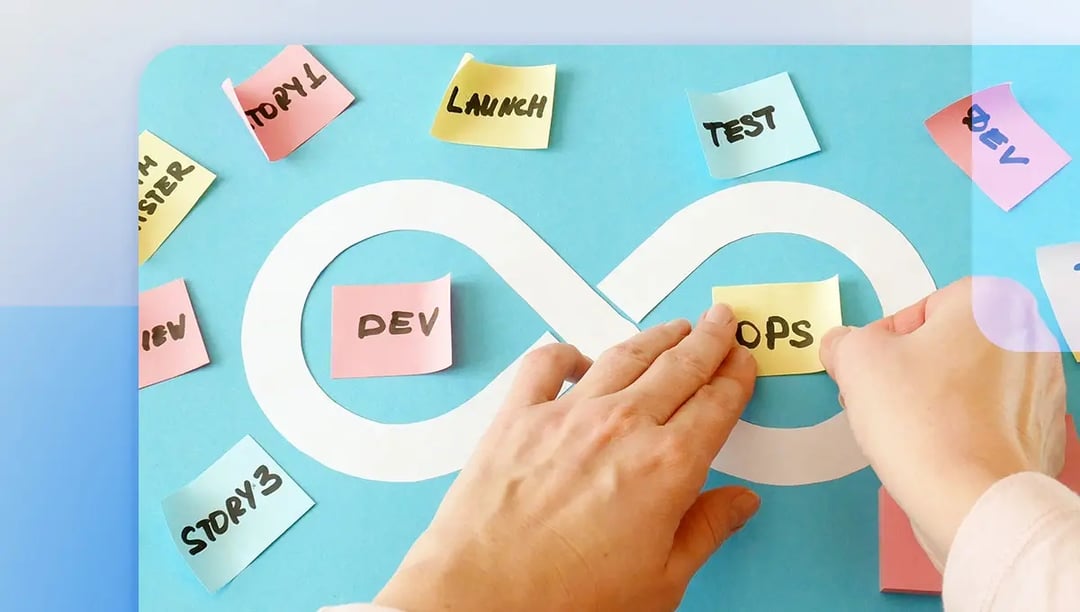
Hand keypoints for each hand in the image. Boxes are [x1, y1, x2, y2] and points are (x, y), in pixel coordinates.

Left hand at [374, 304, 759, 611]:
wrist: (483, 600)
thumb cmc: (566, 600)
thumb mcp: (661, 580)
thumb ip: (706, 531)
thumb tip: (739, 504)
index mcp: (666, 466)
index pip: (716, 404)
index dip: (736, 377)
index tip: (743, 362)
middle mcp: (621, 428)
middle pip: (679, 367)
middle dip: (707, 340)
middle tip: (721, 322)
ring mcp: (566, 415)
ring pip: (623, 356)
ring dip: (655, 337)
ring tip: (672, 328)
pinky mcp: (517, 416)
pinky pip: (544, 365)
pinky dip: (565, 353)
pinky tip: (577, 356)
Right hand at [819, 277, 1066, 567]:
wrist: (971, 500)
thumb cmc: (917, 417)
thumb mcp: (856, 359)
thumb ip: (844, 341)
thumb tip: (842, 346)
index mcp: (992, 304)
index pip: (922, 309)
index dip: (887, 341)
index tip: (871, 371)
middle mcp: (1029, 338)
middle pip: (950, 346)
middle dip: (912, 370)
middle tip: (882, 401)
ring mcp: (1045, 389)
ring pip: (971, 383)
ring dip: (936, 399)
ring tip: (908, 431)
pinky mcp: (1045, 434)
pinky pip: (991, 421)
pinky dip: (966, 430)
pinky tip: (940, 451)